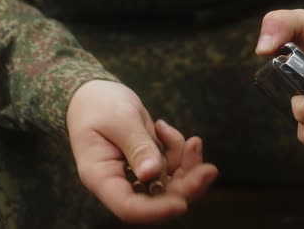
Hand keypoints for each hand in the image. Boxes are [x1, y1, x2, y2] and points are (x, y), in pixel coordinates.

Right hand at [66, 80, 217, 223]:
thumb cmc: (99, 105)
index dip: (156, 211)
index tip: (182, 203)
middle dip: (187, 187)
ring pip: (171, 183)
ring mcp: (136, 174)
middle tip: (210, 170)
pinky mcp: (149, 163)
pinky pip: (172, 165)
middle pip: (157, 199)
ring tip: (193, 142)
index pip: (128, 207)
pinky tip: (164, 128)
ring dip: (188, 166)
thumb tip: (152, 174)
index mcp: (101, 177)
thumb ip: (137, 146)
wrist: (93, 94)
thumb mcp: (119, 121)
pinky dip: (178, 149)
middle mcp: (120, 182)